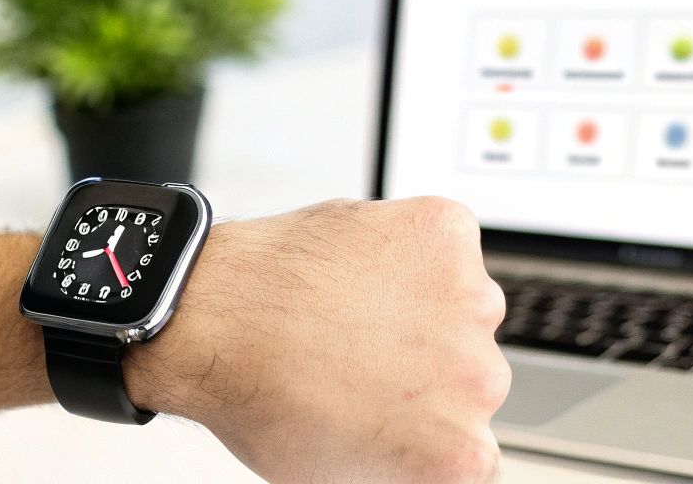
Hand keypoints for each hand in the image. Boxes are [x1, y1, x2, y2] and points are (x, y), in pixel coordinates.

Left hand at [127, 198, 509, 482]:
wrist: (211, 316)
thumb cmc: (258, 395)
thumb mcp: (338, 471)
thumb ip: (399, 465)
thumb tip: (406, 449)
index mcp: (461, 455)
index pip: (471, 439)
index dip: (424, 420)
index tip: (396, 406)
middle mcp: (481, 379)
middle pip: (472, 366)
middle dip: (426, 359)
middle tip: (363, 351)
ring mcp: (468, 298)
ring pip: (462, 299)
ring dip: (424, 299)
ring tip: (352, 304)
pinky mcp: (447, 232)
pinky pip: (443, 237)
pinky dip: (409, 243)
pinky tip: (357, 263)